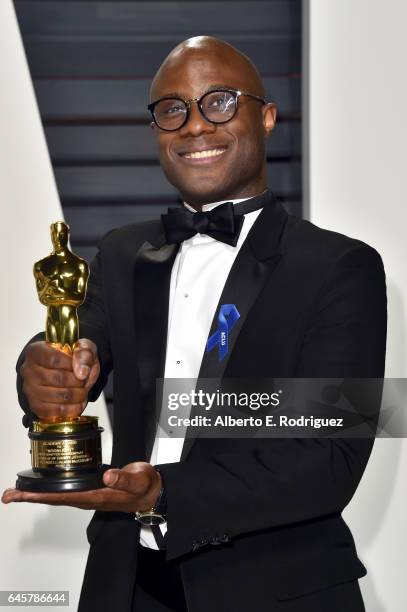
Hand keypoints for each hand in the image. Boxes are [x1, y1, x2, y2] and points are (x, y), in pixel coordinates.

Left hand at [1, 463, 161, 512]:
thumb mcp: (139, 479)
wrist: (151, 492)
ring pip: (57, 496)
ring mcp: (88, 495)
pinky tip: (43, 485)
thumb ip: (124, 478)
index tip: (24, 495)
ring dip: (37, 494)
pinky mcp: (90, 489)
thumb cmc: (145, 486)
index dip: (42, 496)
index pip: (64, 497)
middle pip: (54, 499)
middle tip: (9, 495)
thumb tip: (108, 476)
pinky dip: (50, 489)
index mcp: (98, 496)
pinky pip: (65, 491)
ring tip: (18, 492)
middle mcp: (89, 498)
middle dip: (31, 497)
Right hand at [21, 338, 99, 421]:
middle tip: (84, 381)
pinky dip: (71, 409)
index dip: (72, 365)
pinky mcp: (35, 406)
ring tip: (83, 391)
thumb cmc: (72, 358)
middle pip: (58, 378)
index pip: (53, 359)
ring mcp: (30, 389)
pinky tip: (78, 403)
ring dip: (77, 395)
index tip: (82, 367)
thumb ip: (84, 354)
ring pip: (58, 396)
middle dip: (78, 381)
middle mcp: (28, 370)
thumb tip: (82, 372)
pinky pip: (55, 411)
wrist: (66, 371)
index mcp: (36, 351)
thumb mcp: (83, 348)